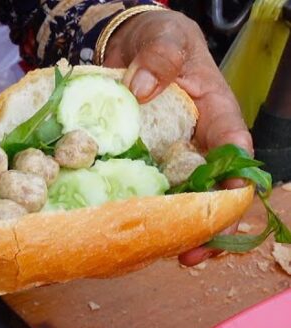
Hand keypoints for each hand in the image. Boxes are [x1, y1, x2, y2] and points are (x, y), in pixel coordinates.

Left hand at [102, 8, 251, 265]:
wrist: (124, 45)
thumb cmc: (157, 40)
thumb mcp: (164, 37)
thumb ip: (161, 56)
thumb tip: (146, 87)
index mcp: (216, 116)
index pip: (234, 150)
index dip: (234, 178)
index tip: (225, 200)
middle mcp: (198, 145)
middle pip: (215, 191)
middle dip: (210, 225)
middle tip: (194, 252)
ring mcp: (170, 161)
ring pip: (185, 205)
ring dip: (179, 234)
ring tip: (169, 257)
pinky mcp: (141, 168)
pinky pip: (148, 199)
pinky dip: (145, 221)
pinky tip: (133, 242)